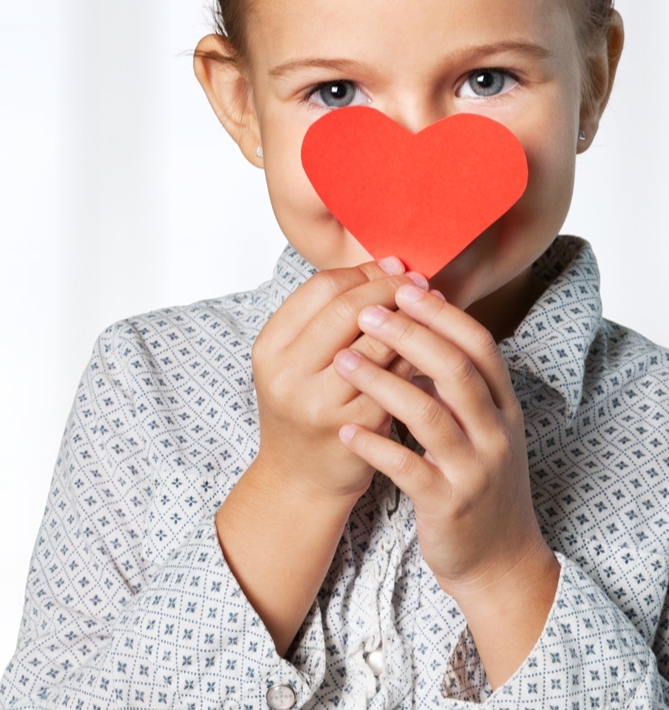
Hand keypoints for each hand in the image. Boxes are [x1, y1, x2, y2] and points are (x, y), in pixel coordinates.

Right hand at [250, 257, 425, 502]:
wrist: (300, 477)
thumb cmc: (306, 409)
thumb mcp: (296, 360)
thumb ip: (326, 319)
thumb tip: (385, 268)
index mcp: (270, 346)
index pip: (321, 288)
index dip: (363, 273)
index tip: (393, 268)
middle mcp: (287, 372)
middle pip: (347, 309)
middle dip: (391, 290)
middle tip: (421, 284)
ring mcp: (318, 401)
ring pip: (376, 342)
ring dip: (412, 321)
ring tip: (435, 310)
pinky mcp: (353, 425)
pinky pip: (395, 380)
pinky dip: (418, 359)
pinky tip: (435, 351)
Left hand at [333, 283, 557, 686]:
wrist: (497, 559)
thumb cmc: (473, 478)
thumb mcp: (476, 425)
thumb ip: (454, 380)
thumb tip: (419, 319)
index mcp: (501, 406)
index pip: (478, 346)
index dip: (442, 314)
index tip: (403, 285)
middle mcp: (494, 432)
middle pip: (456, 371)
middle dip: (410, 336)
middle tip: (366, 312)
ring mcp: (473, 469)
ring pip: (430, 416)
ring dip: (383, 383)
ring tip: (343, 360)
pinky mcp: (449, 504)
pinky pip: (410, 470)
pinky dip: (377, 446)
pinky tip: (346, 429)